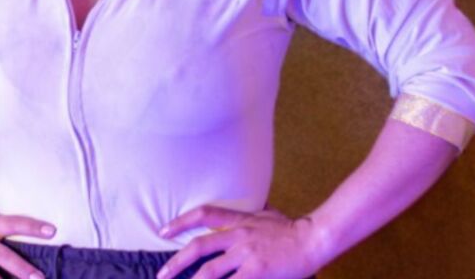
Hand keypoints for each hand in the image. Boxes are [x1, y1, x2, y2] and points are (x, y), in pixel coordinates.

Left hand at [156, 205, 323, 278]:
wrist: (313, 237)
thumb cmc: (293, 228)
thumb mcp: (269, 214)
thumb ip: (256, 212)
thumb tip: (256, 203)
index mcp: (240, 220)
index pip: (205, 214)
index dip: (181, 221)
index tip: (163, 230)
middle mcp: (239, 234)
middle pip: (199, 246)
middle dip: (177, 262)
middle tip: (161, 275)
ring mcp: (246, 253)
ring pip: (210, 271)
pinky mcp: (256, 270)